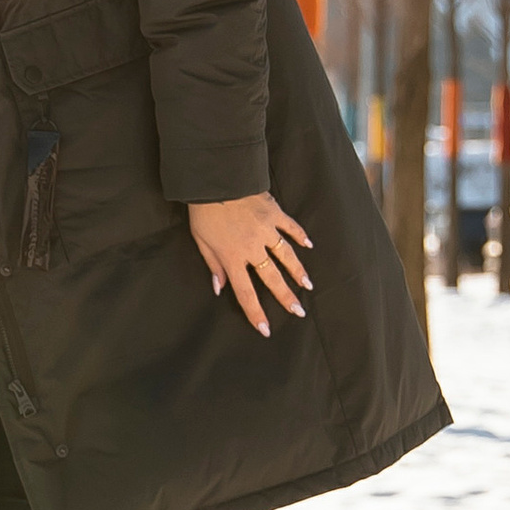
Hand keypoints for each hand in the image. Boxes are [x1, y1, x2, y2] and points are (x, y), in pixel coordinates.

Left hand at [187, 192, 310, 338]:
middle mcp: (252, 248)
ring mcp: (266, 230)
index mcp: (232, 258)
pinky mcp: (274, 212)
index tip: (265, 330)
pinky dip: (300, 236)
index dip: (255, 313)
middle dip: (286, 298)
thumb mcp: (201, 241)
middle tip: (299, 312)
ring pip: (286, 256)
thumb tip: (219, 288)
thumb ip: (213, 265)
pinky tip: (308, 246)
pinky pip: (290, 227)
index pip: (245, 293)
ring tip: (307, 286)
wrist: (215, 180)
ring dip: (298, 272)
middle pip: (272, 278)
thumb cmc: (203, 211)